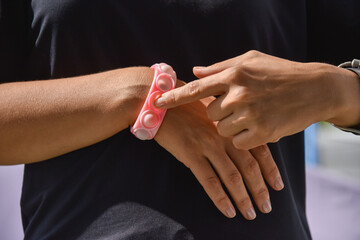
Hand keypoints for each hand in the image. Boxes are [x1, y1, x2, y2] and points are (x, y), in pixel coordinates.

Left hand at [155, 50, 359, 149]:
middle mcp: (238, 94)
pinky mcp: (262, 133)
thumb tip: (194, 70)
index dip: (174, 96)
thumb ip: (220, 67)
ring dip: (232, 126)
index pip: (196, 88)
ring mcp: (250, 114)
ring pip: (222, 130)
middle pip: (210, 113)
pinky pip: (238, 142)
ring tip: (251, 115)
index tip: (156, 102)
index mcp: (233, 74)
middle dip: (219, 113)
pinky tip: (258, 126)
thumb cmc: (280, 72)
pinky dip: (244, 137)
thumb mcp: (251, 61)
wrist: (315, 89)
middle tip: (238, 106)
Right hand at [155, 96, 283, 219]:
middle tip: (266, 207)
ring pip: (232, 177)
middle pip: (249, 167)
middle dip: (260, 189)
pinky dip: (221, 198)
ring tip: (250, 214)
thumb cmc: (185, 104)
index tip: (278, 186)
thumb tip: (247, 136)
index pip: (259, 150)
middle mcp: (224, 136)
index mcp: (232, 125)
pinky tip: (228, 210)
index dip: (270, 170)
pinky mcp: (190, 153)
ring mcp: (207, 145)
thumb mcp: (213, 108)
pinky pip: (209, 180)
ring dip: (244, 198)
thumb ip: (230, 121)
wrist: (158, 100)